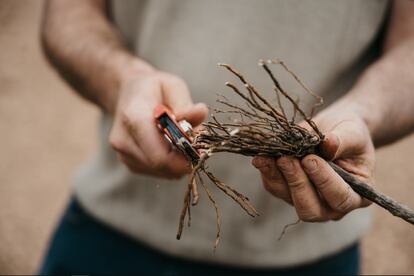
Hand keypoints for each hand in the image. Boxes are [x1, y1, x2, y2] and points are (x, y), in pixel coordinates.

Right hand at [109, 68, 207, 177]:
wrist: (127, 93)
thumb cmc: (153, 88)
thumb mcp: (172, 85)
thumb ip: (185, 103)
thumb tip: (201, 113)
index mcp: (133, 117)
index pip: (159, 154)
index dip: (184, 157)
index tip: (202, 148)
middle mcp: (123, 140)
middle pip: (162, 165)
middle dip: (185, 158)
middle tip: (198, 144)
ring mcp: (124, 154)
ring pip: (162, 171)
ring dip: (179, 161)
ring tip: (183, 140)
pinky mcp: (129, 163)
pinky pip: (158, 172)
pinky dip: (171, 163)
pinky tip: (172, 145)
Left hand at [252, 112, 374, 221]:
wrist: (334, 128)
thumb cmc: (350, 134)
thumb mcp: (353, 133)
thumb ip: (342, 141)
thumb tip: (327, 143)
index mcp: (357, 196)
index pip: (340, 198)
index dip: (324, 181)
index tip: (310, 159)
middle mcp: (330, 206)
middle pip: (310, 209)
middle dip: (296, 183)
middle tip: (286, 159)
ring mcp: (306, 200)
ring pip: (287, 197)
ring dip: (277, 176)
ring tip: (272, 155)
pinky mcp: (286, 190)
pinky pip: (273, 185)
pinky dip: (267, 170)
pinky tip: (262, 156)